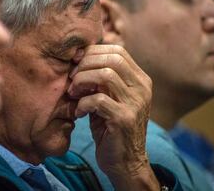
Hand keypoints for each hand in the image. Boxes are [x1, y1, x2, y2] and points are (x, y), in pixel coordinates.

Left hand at [68, 44, 158, 189]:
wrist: (126, 162)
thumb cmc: (111, 127)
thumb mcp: (108, 98)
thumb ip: (100, 79)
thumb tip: (79, 57)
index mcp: (140, 80)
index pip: (118, 50)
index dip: (93, 52)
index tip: (75, 63)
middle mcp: (142, 88)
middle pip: (112, 58)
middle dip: (85, 64)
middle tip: (71, 78)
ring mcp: (136, 103)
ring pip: (106, 75)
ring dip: (82, 81)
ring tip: (73, 93)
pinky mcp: (124, 119)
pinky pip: (98, 100)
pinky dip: (82, 103)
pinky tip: (78, 113)